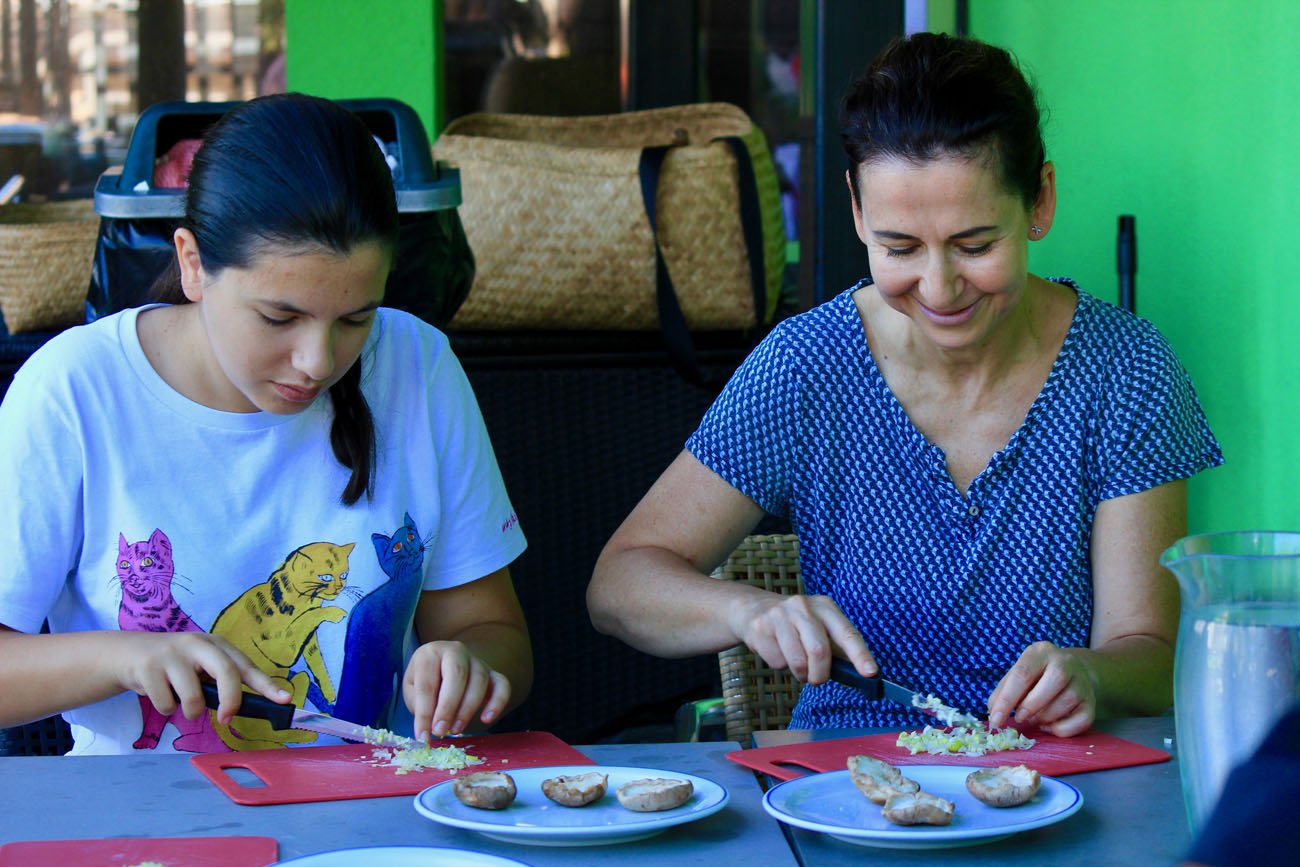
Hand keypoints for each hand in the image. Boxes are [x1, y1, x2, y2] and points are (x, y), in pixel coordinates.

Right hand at [113, 631, 290, 725]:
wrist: (128, 655)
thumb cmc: (174, 666)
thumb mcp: (200, 668)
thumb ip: (221, 683)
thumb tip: (248, 707)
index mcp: (216, 644)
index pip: (246, 666)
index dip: (266, 684)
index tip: (284, 700)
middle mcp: (197, 643)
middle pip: (227, 672)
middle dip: (231, 701)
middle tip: (226, 719)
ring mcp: (172, 653)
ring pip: (193, 697)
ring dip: (189, 711)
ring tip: (180, 701)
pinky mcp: (148, 667)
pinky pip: (166, 704)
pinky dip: (166, 708)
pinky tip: (158, 693)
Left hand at [403, 640, 510, 740]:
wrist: (444, 668)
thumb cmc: (426, 681)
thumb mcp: (413, 691)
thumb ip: (419, 705)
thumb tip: (429, 727)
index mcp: (430, 653)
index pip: (427, 683)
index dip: (424, 712)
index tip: (423, 736)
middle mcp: (456, 651)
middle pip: (457, 674)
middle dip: (448, 707)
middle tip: (440, 731)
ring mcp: (477, 661)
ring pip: (479, 680)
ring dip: (467, 709)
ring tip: (455, 730)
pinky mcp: (493, 673)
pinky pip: (502, 685)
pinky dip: (497, 703)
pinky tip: (486, 719)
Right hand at [729, 591, 876, 684]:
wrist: (752, 608)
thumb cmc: (794, 624)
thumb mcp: (818, 627)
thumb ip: (838, 649)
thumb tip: (860, 676)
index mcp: (824, 607)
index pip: (847, 632)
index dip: (860, 654)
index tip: (870, 673)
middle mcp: (803, 606)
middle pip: (819, 651)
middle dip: (820, 674)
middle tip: (816, 679)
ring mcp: (779, 615)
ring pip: (797, 661)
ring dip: (799, 673)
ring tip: (795, 663)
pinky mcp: (760, 628)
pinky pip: (777, 662)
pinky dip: (780, 666)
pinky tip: (776, 651)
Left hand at [987, 641, 1097, 735]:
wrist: (1076, 672)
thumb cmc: (1038, 676)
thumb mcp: (1018, 675)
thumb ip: (1003, 692)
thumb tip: (994, 712)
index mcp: (1041, 652)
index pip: (1022, 674)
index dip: (1007, 699)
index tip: (996, 719)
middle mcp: (1065, 662)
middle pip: (1052, 682)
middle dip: (1031, 706)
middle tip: (1019, 718)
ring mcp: (1082, 682)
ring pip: (1067, 702)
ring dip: (1046, 717)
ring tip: (1035, 718)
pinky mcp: (1091, 702)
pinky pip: (1081, 721)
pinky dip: (1062, 729)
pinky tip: (1050, 726)